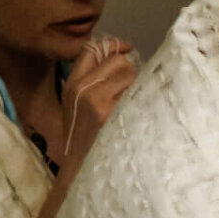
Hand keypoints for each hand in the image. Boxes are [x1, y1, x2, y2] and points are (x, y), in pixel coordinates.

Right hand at [59, 40, 137, 170]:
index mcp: (71, 85)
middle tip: (133, 90)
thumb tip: (122, 55)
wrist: (84, 171)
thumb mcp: (77, 107)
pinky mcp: (114, 114)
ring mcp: (97, 101)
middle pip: (118, 61)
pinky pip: (140, 92)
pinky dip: (147, 98)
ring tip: (135, 104)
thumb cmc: (86, 139)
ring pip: (132, 74)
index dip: (113, 46)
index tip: (127, 48)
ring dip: (140, 85)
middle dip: (131, 71)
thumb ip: (93, 82)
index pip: (91, 50)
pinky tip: (144, 112)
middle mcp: (82, 89)